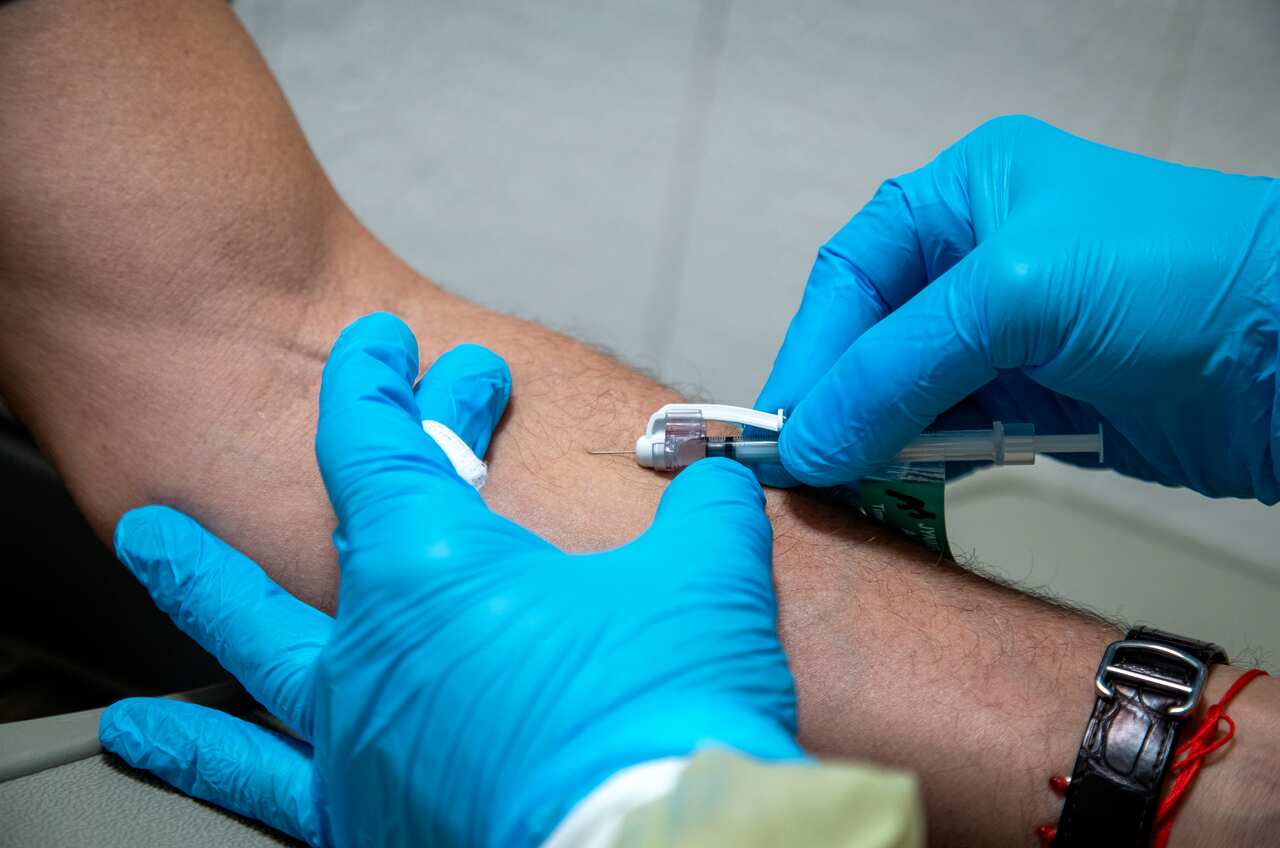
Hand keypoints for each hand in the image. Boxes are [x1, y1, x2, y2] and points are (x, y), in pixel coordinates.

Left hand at [99, 313, 800, 846]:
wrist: (652, 845)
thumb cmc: (662, 717)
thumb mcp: (707, 578)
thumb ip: (704, 510)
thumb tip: (713, 486)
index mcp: (435, 569)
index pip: (376, 440)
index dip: (376, 378)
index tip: (378, 344)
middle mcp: (372, 646)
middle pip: (333, 521)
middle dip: (366, 449)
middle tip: (394, 400)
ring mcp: (357, 734)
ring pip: (255, 642)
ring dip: (205, 584)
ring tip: (157, 546)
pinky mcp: (365, 817)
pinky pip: (258, 776)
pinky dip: (199, 750)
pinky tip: (148, 738)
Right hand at [756, 115, 1278, 501]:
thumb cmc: (1185, 271)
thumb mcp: (1013, 294)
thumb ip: (897, 366)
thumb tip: (812, 434)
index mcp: (967, 195)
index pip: (853, 273)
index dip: (811, 347)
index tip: (780, 419)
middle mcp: (981, 261)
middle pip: (872, 336)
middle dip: (838, 397)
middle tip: (803, 460)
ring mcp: (1010, 335)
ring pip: (906, 391)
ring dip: (878, 436)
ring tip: (847, 476)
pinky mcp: (1039, 401)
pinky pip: (952, 433)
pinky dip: (924, 460)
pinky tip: (904, 479)